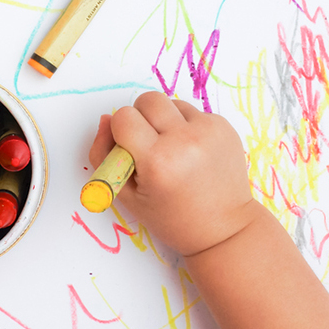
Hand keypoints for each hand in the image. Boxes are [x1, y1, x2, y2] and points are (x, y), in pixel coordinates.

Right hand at [88, 91, 257, 256]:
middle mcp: (184, 140)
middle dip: (141, 118)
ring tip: (174, 152)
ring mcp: (208, 130)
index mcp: (157, 160)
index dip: (121, 132)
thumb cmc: (172, 219)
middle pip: (147, 100)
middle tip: (149, 146)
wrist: (224, 228)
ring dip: (165, 121)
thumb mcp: (127, 196)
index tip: (130, 151)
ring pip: (171, 103)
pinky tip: (193, 153)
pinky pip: (193, 112)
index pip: (123, 116)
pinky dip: (187, 127)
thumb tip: (106, 119)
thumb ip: (105, 155)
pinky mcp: (224, 126)